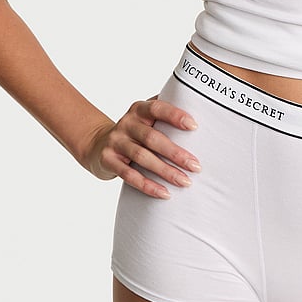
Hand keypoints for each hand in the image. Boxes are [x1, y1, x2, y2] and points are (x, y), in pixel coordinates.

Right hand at [83, 96, 201, 198]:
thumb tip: (203, 111)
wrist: (98, 144)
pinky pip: (129, 175)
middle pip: (152, 138)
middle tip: (196, 166)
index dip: (175, 115)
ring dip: (166, 171)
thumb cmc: (135, 131)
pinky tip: (165, 193)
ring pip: (142, 158)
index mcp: (139, 109)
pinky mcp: (108, 160)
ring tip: (185, 182)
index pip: (157, 108)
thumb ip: (166, 113)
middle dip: (176, 153)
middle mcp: (126, 123)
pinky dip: (148, 185)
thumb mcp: (146, 118)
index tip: (194, 126)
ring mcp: (115, 141)